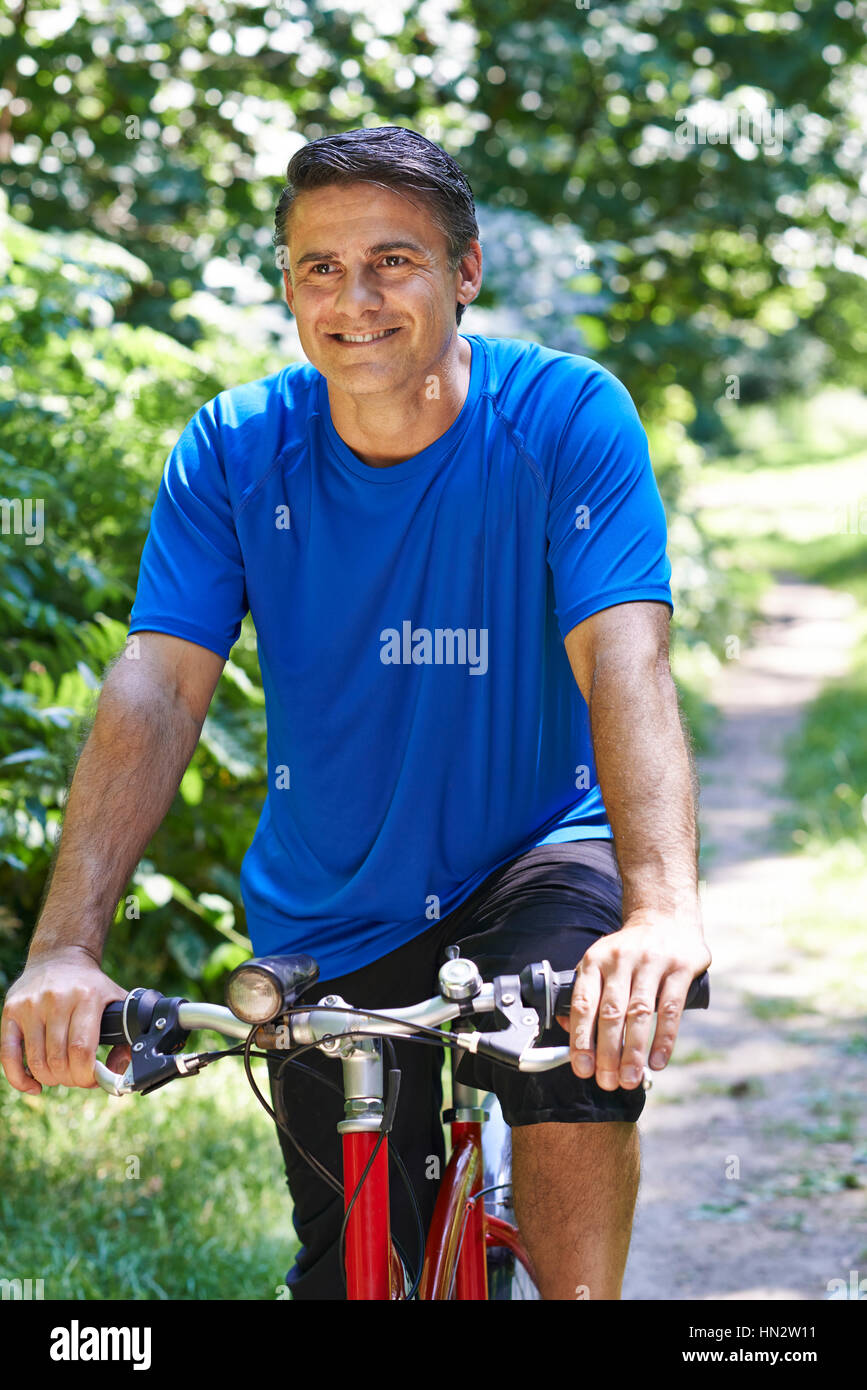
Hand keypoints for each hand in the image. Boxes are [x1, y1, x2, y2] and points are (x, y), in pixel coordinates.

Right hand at [0, 946, 129, 1093]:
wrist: (60, 957)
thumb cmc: (90, 986)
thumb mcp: (116, 999)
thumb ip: (127, 1035)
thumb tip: (117, 1071)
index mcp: (87, 996)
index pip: (81, 1050)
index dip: (86, 1075)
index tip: (92, 1080)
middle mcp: (56, 999)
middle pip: (58, 1059)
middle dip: (70, 1079)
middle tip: (76, 1077)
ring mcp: (31, 1005)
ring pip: (36, 1061)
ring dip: (50, 1079)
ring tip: (60, 1075)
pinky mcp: (11, 1011)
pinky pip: (8, 1055)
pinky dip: (20, 1078)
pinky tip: (33, 1085)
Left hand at [557, 910, 711, 1090]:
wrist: (666, 916)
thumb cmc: (629, 950)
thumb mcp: (600, 963)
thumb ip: (586, 994)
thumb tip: (568, 1031)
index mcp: (596, 960)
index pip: (584, 1003)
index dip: (581, 1039)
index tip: (582, 1069)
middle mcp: (621, 959)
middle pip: (611, 1013)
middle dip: (607, 1053)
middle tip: (608, 1082)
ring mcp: (652, 962)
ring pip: (640, 1013)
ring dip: (634, 1051)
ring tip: (630, 1078)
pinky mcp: (680, 968)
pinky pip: (671, 1009)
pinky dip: (664, 1039)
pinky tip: (658, 1061)